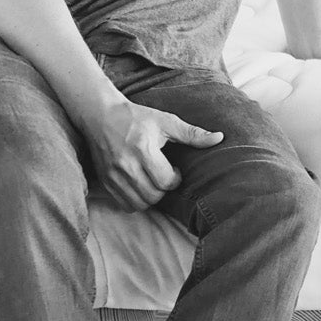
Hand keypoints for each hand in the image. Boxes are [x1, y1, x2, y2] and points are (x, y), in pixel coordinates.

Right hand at [80, 99, 222, 210]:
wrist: (101, 116)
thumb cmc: (137, 117)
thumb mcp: (166, 121)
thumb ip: (192, 133)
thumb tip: (219, 138)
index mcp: (142, 148)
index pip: (165, 181)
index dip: (175, 178)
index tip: (174, 168)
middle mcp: (125, 164)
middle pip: (153, 196)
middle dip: (164, 189)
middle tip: (164, 176)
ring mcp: (113, 175)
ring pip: (139, 204)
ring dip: (151, 197)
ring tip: (153, 181)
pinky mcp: (105, 181)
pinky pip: (124, 205)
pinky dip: (135, 201)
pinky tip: (140, 186)